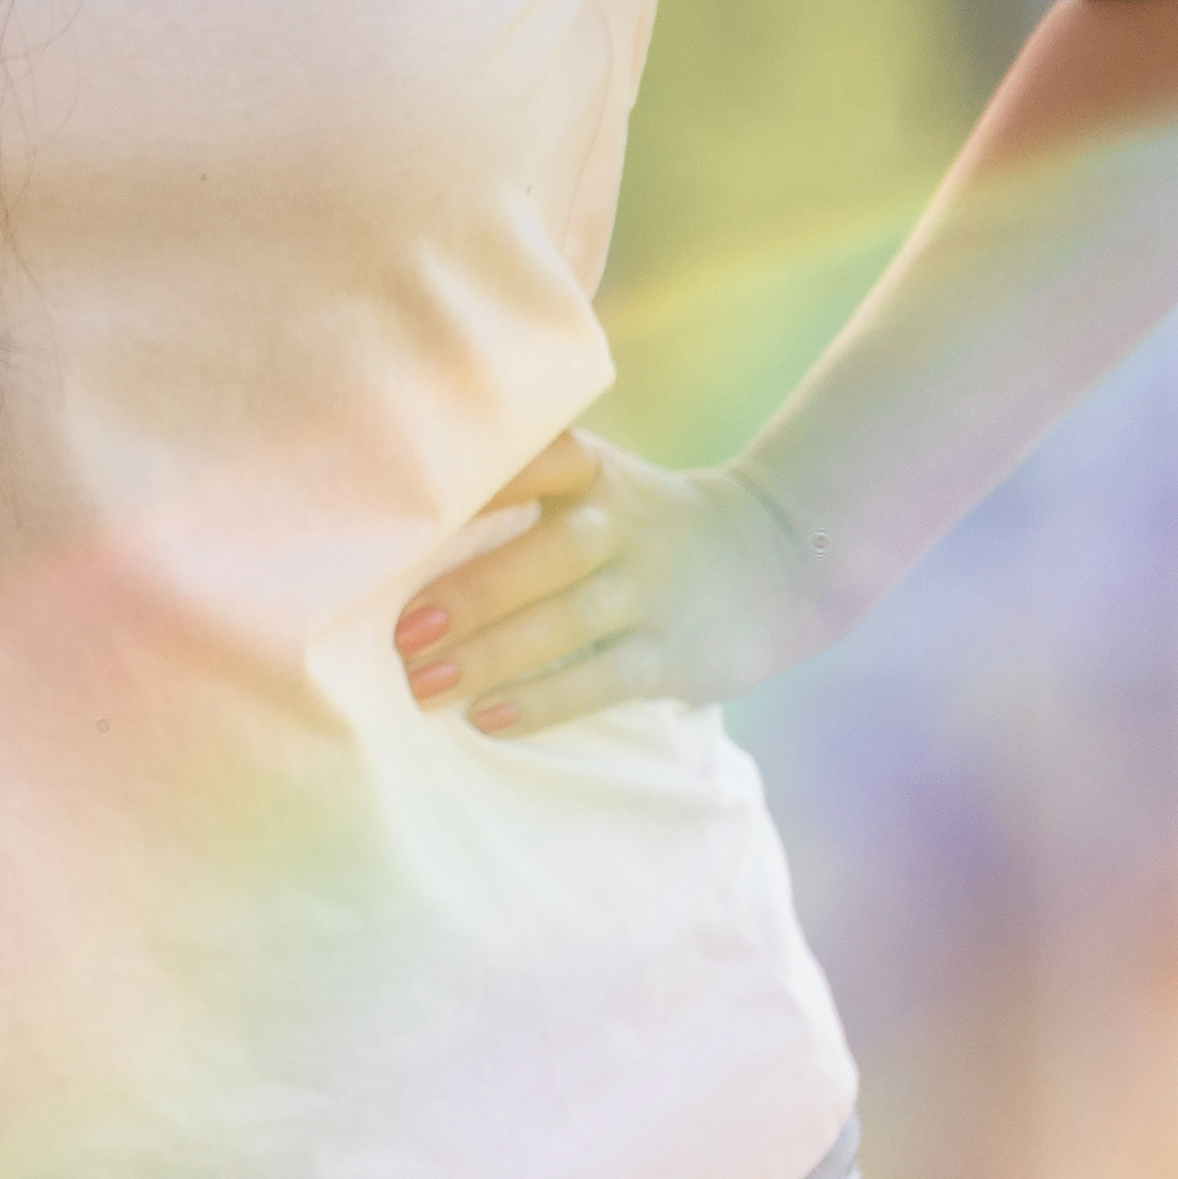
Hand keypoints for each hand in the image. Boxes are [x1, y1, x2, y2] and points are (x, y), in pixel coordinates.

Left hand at [400, 428, 845, 735]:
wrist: (783, 557)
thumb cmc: (643, 521)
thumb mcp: (597, 483)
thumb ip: (519, 490)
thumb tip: (394, 528)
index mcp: (593, 472)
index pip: (538, 460)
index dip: (481, 480)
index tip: (409, 510)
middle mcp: (623, 524)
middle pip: (544, 555)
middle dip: (468, 595)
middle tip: (398, 634)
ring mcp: (652, 589)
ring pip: (567, 623)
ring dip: (491, 657)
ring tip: (423, 686)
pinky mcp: (674, 653)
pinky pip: (603, 679)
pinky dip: (545, 700)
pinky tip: (489, 718)